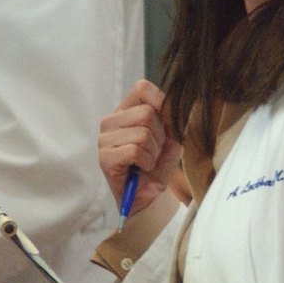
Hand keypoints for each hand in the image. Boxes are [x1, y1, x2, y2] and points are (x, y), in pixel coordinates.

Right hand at [99, 80, 180, 216]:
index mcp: (126, 110)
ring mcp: (104, 139)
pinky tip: (142, 168)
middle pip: (146, 113)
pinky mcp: (105, 157)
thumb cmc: (157, 163)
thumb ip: (172, 118)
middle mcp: (111, 121)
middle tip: (154, 151)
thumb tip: (178, 105)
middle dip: (160, 136)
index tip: (167, 122)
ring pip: (142, 133)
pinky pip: (135, 151)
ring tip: (147, 161)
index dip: (160, 101)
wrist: (149, 195)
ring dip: (153, 152)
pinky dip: (146, 162)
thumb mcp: (170, 136)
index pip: (142, 88)